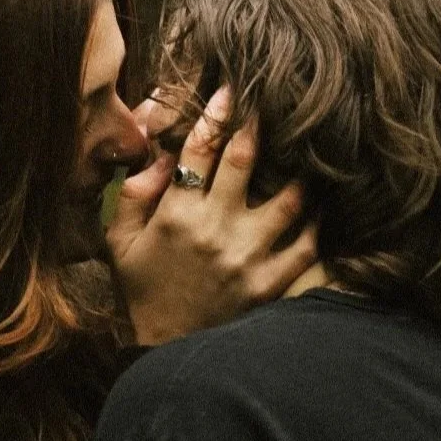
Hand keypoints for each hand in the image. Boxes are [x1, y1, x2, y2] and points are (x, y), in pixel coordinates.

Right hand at [108, 87, 318, 345]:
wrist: (168, 352)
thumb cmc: (142, 293)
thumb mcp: (120, 245)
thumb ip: (134, 198)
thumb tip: (158, 157)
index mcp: (175, 216)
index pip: (198, 149)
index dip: (217, 112)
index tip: (232, 88)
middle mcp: (214, 230)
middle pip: (245, 161)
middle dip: (261, 124)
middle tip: (277, 102)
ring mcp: (247, 257)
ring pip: (288, 199)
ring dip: (301, 171)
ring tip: (312, 151)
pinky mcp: (270, 283)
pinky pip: (306, 245)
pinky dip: (317, 223)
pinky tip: (321, 206)